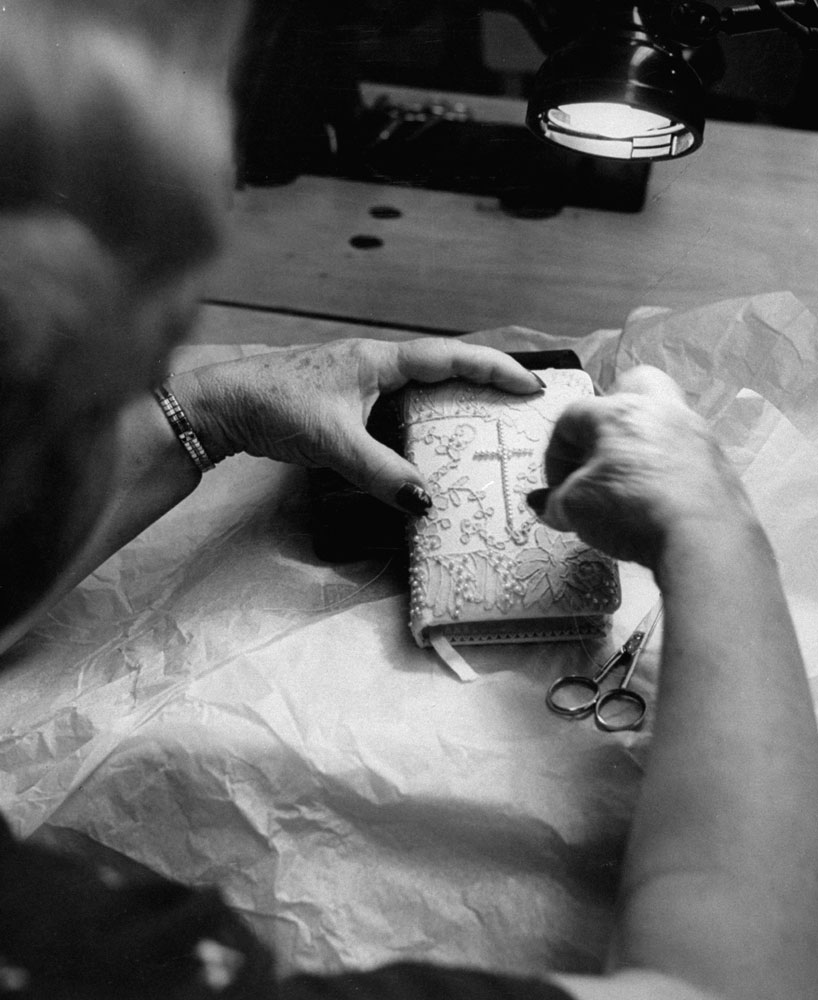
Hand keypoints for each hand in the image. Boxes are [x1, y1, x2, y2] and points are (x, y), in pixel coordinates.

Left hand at [170, 338, 543, 512]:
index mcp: (378, 360)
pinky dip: (419, 418)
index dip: (493, 370)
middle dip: (481, 381)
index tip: (529, 384)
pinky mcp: (340, 398)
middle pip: (440, 366)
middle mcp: (372, 363)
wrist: (220, 404)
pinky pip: (394, 404)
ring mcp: (355, 380)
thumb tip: (426, 504)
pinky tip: (424, 441)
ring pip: (416, 386)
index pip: (449, 357)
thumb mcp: (335, 442)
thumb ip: (381, 473)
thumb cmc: (274, 406)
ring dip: (450, 399)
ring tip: (484, 423)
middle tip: (516, 404)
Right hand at [527, 366, 755, 567]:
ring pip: (664, 420)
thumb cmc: (632, 510)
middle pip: (634, 384)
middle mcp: (660, 411)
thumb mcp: (574, 509)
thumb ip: (556, 502)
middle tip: (600, 450)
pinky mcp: (718, 464)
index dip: (555, 454)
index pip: (571, 417)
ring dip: (643, 446)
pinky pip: (687, 454)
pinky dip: (668, 471)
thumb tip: (551, 506)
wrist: (702, 539)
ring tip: (628, 483)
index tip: (557, 487)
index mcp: (618, 412)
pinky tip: (658, 501)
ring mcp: (696, 434)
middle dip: (613, 411)